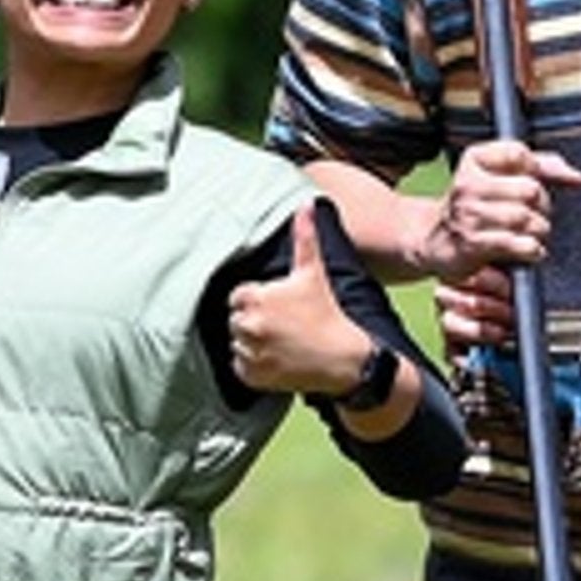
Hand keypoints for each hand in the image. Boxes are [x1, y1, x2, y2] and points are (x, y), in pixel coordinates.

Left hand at [225, 221, 382, 399]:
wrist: (344, 359)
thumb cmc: (327, 313)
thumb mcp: (313, 272)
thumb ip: (304, 236)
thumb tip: (307, 204)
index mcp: (255, 297)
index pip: (238, 296)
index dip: (258, 299)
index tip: (279, 306)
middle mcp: (248, 326)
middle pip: (236, 320)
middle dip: (255, 320)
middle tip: (283, 325)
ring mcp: (250, 353)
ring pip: (237, 343)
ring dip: (253, 343)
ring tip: (282, 341)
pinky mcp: (252, 376)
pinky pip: (241, 366)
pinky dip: (254, 365)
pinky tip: (277, 359)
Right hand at [415, 137, 576, 280]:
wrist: (436, 240)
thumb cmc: (479, 207)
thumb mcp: (503, 176)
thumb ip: (543, 167)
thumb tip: (578, 177)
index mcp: (475, 160)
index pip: (519, 154)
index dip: (535, 170)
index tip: (532, 183)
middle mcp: (467, 184)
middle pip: (529, 189)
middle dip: (541, 206)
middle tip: (535, 215)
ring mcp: (468, 215)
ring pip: (526, 218)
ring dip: (537, 230)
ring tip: (530, 234)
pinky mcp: (473, 244)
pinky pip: (518, 244)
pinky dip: (531, 250)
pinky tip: (527, 250)